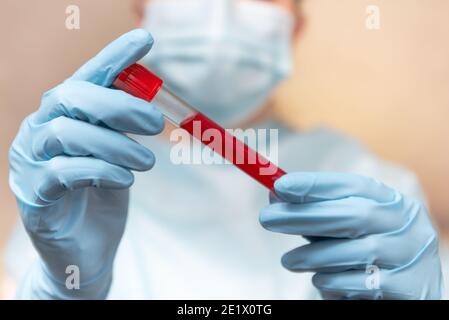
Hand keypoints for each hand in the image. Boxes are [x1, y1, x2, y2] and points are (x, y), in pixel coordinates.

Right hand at [9, 29, 163, 298]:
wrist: (86, 246)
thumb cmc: (105, 194)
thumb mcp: (119, 152)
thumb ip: (124, 124)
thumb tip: (152, 96)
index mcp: (64, 115)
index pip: (88, 76)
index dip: (114, 55)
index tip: (144, 38)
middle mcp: (41, 130)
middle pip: (72, 96)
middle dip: (119, 105)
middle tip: (156, 123)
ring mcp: (31, 161)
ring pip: (68, 133)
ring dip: (116, 144)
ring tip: (147, 161)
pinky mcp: (33, 195)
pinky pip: (65, 172)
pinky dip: (103, 170)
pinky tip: (124, 179)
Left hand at [260, 172, 442, 298]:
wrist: (412, 284)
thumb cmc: (369, 247)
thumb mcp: (349, 225)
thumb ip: (318, 212)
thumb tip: (276, 197)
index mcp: (389, 200)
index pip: (351, 186)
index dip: (314, 184)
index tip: (280, 186)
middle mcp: (403, 223)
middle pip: (353, 215)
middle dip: (304, 216)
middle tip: (267, 219)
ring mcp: (409, 254)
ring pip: (356, 251)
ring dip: (313, 255)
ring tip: (288, 261)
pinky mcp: (409, 286)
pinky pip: (363, 283)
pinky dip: (334, 281)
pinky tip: (319, 280)